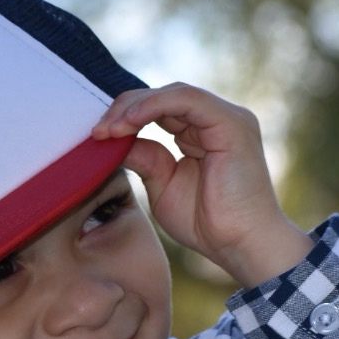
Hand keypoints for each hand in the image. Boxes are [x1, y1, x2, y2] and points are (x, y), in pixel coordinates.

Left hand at [92, 83, 312, 288]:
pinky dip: (154, 106)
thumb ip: (146, 160)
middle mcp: (216, 120)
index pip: (160, 110)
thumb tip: (117, 140)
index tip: (98, 136)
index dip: (127, 118)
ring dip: (135, 108)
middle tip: (97, 130)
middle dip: (125, 109)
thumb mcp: (164, 188)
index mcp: (203, 134)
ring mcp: (226, 118)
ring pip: (173, 93)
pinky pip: (186, 99)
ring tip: (109, 128)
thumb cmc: (209, 226)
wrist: (241, 245)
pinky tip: (130, 122)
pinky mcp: (231, 122)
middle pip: (163, 97)